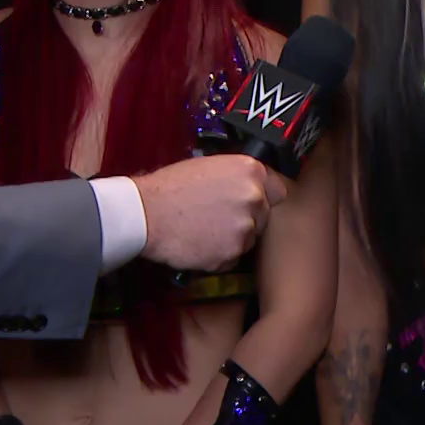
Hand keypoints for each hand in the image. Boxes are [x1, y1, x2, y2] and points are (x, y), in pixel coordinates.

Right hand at [134, 154, 286, 270]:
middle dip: (246, 219)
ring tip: (204, 230)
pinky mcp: (231, 254)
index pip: (278, 190)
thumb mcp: (210, 167)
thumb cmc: (170, 187)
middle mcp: (254, 198)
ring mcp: (245, 228)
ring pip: (248, 238)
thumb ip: (236, 177)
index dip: (264, 198)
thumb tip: (250, 185)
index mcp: (250, 171)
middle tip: (218, 218)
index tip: (251, 204)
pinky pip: (231, 258)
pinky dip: (218, 255)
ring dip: (233, 238)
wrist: (145, 213)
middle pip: (264, 216)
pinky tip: (198, 243)